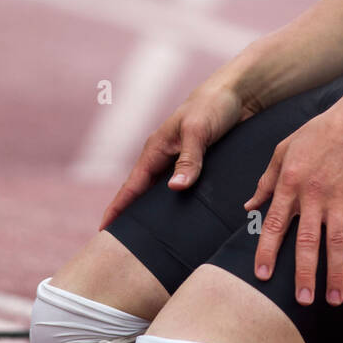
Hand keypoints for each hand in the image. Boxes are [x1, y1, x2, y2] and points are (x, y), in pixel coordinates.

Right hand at [99, 81, 249, 229]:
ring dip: (158, 215)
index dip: (117, 208)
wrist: (238, 93)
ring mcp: (180, 163)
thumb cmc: (213, 105)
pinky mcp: (199, 166)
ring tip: (152, 244)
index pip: (131, 186)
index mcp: (156, 150)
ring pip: (163, 195)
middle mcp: (165, 159)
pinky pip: (185, 191)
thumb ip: (189, 158)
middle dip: (132, 218)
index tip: (103, 232)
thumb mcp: (198, 130)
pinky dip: (181, 207)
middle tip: (124, 249)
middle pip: (143, 195)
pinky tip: (185, 225)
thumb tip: (175, 188)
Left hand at [244, 104, 342, 305]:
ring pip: (338, 242)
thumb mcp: (283, 149)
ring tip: (334, 300)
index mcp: (290, 182)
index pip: (274, 222)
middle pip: (307, 240)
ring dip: (337, 273)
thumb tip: (249, 206)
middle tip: (303, 300)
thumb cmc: (318, 133)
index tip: (262, 276)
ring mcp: (341, 198)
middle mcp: (314, 194)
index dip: (267, 251)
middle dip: (305, 273)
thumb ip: (266, 180)